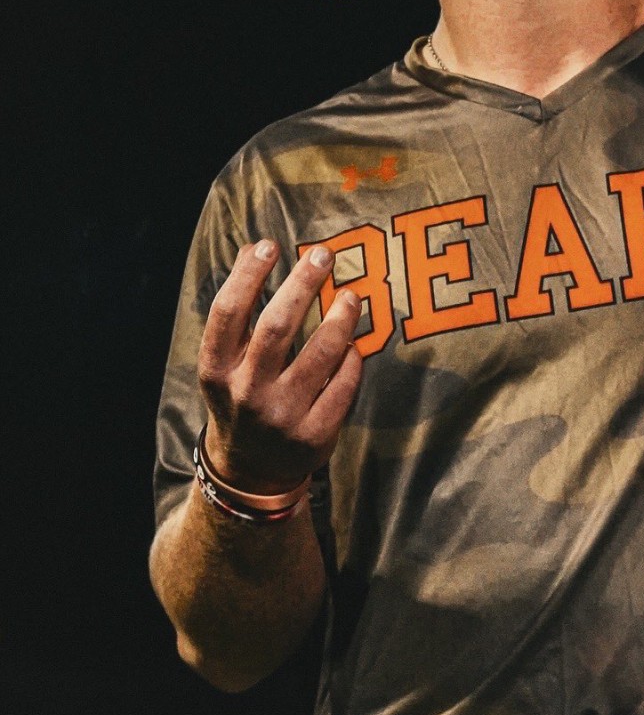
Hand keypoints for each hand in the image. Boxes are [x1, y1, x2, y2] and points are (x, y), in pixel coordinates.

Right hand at [198, 241, 363, 492]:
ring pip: (320, 354)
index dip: (247, 276)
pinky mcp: (315, 435)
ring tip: (352, 295)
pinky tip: (354, 344)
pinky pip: (344, 385)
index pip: (227, 313)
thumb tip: (253, 248)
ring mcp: (281, 416)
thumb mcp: (226, 359)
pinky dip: (353, 359)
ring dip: (341, 318)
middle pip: (277, 327)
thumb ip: (240, 307)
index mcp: (217, 370)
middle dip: (302, 284)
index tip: (269, 245)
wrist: (251, 470)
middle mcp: (245, 393)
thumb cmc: (241, 394)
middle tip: (323, 254)